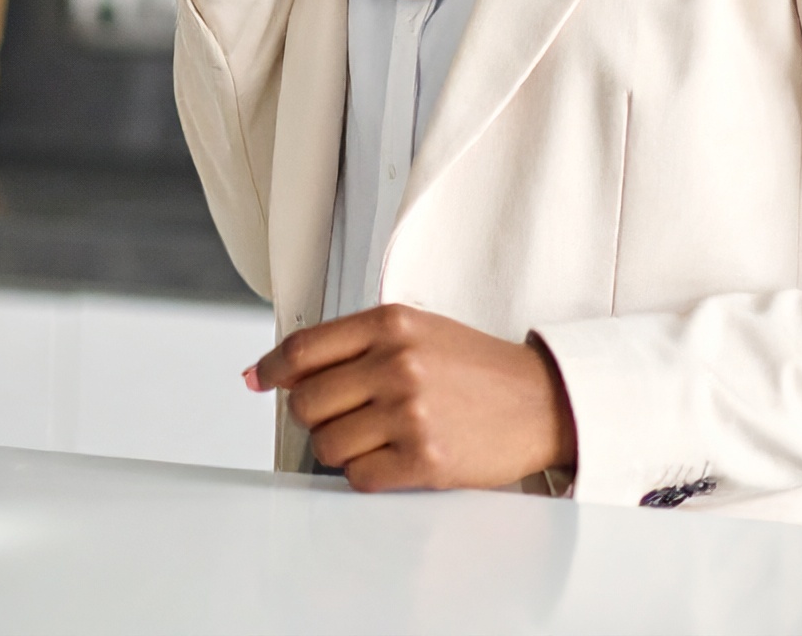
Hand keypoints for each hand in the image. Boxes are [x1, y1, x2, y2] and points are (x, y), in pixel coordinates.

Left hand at [250, 305, 576, 491]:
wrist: (540, 401)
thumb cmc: (475, 368)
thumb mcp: (417, 332)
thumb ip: (352, 345)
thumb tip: (273, 372)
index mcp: (392, 324)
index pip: (304, 349)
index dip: (272, 369)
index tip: (261, 380)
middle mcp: (397, 364)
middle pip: (307, 402)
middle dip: (315, 415)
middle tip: (344, 415)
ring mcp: (410, 412)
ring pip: (327, 444)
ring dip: (341, 447)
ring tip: (376, 437)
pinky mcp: (424, 459)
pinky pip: (358, 477)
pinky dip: (366, 473)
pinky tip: (392, 458)